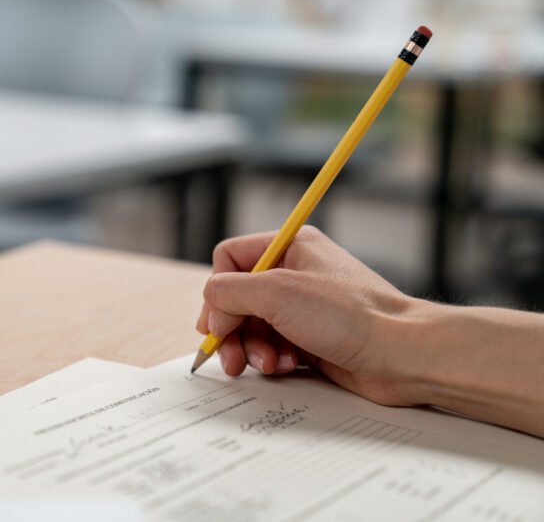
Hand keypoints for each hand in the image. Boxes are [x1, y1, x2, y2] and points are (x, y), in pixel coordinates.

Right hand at [196, 226, 424, 406]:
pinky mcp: (311, 339)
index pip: (230, 259)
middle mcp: (294, 274)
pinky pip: (273, 347)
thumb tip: (212, 311)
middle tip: (230, 356)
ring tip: (267, 363)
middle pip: (237, 298)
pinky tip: (286, 367)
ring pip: (252, 327)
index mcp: (289, 247)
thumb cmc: (350, 315)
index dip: (219, 292)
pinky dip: (271, 360)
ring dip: (251, 349)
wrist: (401, 355)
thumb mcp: (276, 292)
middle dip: (231, 330)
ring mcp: (303, 308)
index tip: (219, 322)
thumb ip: (228, 292)